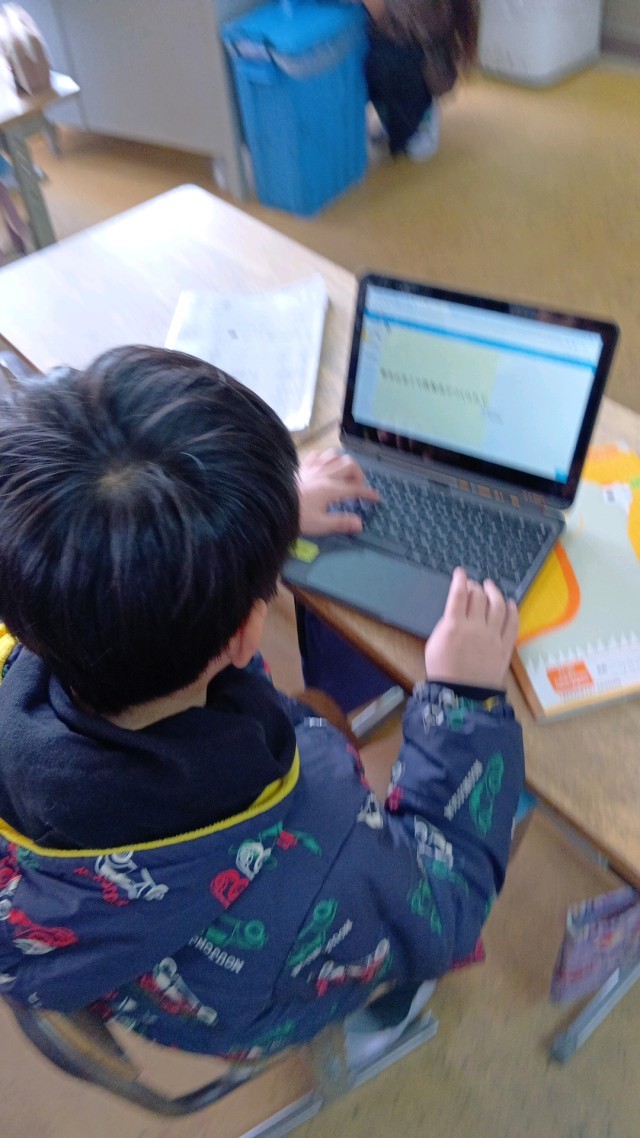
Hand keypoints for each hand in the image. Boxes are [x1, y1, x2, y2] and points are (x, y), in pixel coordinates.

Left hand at [297, 449, 378, 535]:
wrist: (269, 504)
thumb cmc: (295, 517)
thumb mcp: (319, 525)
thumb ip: (340, 523)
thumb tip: (359, 523)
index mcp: (331, 488)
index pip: (356, 488)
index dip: (368, 493)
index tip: (376, 498)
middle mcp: (324, 473)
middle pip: (349, 465)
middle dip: (359, 474)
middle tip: (358, 487)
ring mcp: (312, 467)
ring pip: (335, 455)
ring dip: (343, 463)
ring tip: (344, 474)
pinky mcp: (301, 466)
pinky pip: (318, 454)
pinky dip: (326, 458)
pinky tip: (325, 466)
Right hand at [424, 568, 518, 688]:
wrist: (462, 694)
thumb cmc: (443, 670)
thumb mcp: (434, 644)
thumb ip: (446, 624)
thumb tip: (457, 612)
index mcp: (454, 625)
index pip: (458, 594)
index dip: (460, 580)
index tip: (461, 573)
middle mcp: (475, 627)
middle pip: (479, 597)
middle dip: (476, 586)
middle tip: (474, 585)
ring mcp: (493, 636)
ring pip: (498, 606)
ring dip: (495, 592)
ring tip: (491, 587)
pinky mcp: (505, 646)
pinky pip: (512, 623)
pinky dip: (512, 610)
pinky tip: (511, 603)